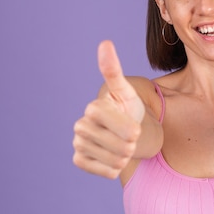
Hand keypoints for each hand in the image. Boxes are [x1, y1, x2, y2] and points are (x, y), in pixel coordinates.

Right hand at [73, 40, 145, 178]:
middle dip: (131, 145)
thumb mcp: (127, 91)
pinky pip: (107, 171)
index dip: (133, 130)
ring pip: (116, 161)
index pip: (123, 127)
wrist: (124, 132)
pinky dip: (115, 167)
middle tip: (128, 137)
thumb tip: (104, 42)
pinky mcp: (78, 160)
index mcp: (93, 108)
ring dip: (125, 157)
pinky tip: (111, 157)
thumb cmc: (127, 109)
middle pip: (121, 147)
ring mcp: (78, 143)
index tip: (135, 125)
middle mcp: (80, 125)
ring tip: (121, 146)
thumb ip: (114, 70)